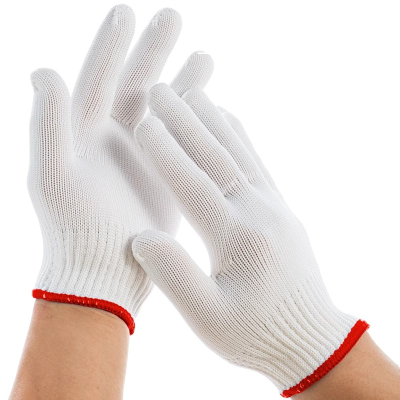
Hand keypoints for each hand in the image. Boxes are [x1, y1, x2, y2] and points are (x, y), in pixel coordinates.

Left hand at [29, 5, 212, 332]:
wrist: (102, 269)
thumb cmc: (72, 229)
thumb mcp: (51, 177)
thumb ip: (47, 126)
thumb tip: (44, 71)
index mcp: (81, 133)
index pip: (96, 78)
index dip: (110, 46)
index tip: (128, 13)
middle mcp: (110, 137)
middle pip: (133, 84)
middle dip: (152, 50)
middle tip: (172, 17)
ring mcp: (139, 154)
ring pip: (163, 109)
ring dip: (182, 81)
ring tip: (205, 54)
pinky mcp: (162, 173)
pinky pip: (179, 139)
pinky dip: (194, 121)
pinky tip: (211, 106)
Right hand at [133, 84, 367, 395]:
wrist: (307, 336)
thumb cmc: (254, 334)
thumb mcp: (209, 321)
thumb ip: (175, 277)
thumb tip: (143, 237)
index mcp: (238, 240)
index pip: (195, 187)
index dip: (167, 155)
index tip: (142, 124)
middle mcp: (259, 214)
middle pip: (218, 158)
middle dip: (185, 122)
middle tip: (159, 90)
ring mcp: (273, 207)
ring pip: (240, 153)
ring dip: (213, 121)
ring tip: (192, 91)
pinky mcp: (279, 208)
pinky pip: (257, 163)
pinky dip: (240, 137)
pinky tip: (228, 119)